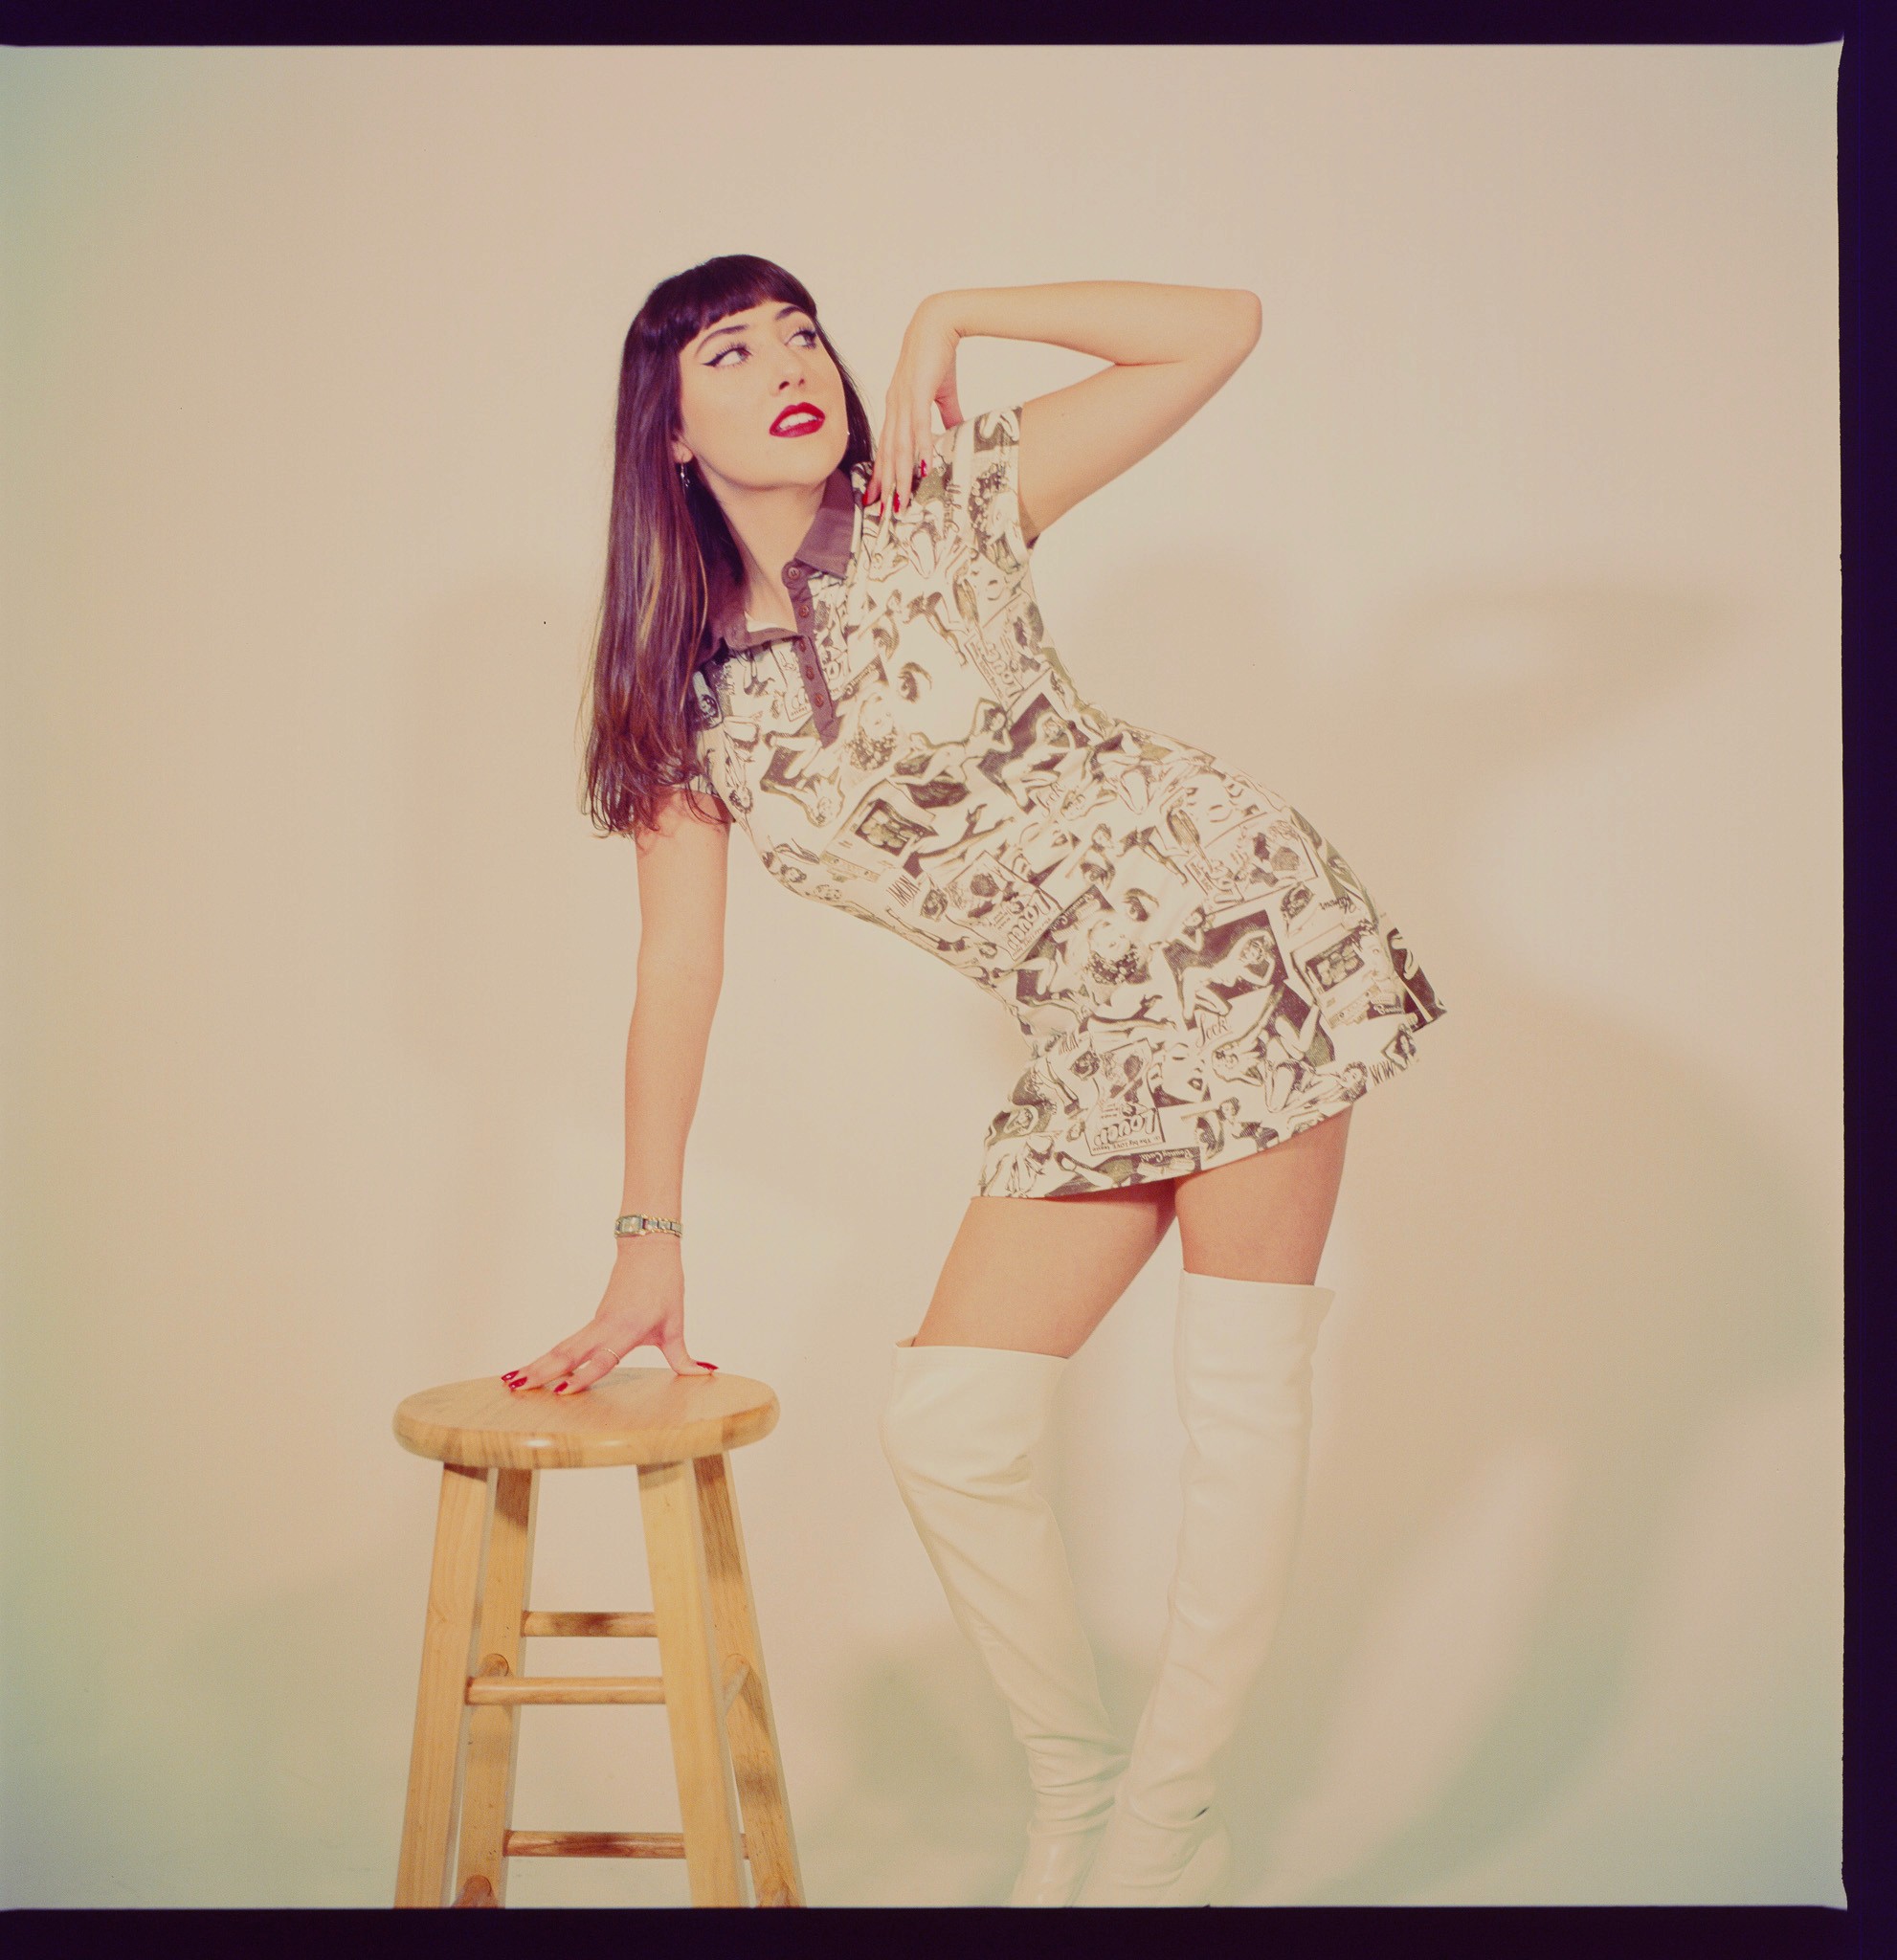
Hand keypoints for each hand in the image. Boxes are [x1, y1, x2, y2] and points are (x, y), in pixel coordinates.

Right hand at [500, 1236, 716, 1395]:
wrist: (648, 1249)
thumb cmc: (665, 1285)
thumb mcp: (676, 1323)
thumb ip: (684, 1356)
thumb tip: (705, 1375)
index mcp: (627, 1330)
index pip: (602, 1358)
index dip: (582, 1376)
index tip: (561, 1391)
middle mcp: (605, 1328)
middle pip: (568, 1353)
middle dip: (542, 1372)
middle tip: (516, 1388)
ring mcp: (596, 1324)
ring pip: (561, 1347)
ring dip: (537, 1364)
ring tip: (511, 1382)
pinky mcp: (593, 1321)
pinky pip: (566, 1342)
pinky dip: (547, 1356)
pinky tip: (531, 1369)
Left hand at [862, 295, 966, 533]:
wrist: (940, 322)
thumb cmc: (938, 353)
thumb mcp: (943, 391)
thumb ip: (948, 415)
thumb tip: (956, 432)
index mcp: (897, 406)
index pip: (888, 446)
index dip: (883, 472)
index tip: (880, 495)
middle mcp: (895, 405)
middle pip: (889, 452)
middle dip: (885, 484)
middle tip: (883, 511)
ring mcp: (904, 399)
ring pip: (900, 445)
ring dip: (900, 475)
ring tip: (900, 499)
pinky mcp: (918, 391)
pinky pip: (919, 425)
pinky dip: (920, 447)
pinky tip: (923, 467)